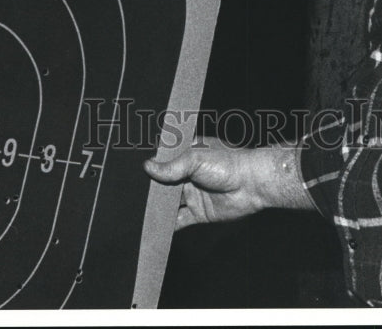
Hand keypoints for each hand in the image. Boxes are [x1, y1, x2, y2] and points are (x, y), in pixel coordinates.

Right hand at [143, 137, 311, 227]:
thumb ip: (171, 166)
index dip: (151, 165)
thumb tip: (147, 166)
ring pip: (169, 202)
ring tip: (137, 211)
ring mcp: (193, 194)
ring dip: (158, 207)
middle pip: (164, 183)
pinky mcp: (199, 213)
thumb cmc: (227, 162)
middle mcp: (188, 174)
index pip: (164, 159)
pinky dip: (169, 224)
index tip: (131, 170)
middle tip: (130, 194)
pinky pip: (180, 220)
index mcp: (188, 154)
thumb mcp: (195, 158)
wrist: (252, 184)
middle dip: (151, 189)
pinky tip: (155, 227)